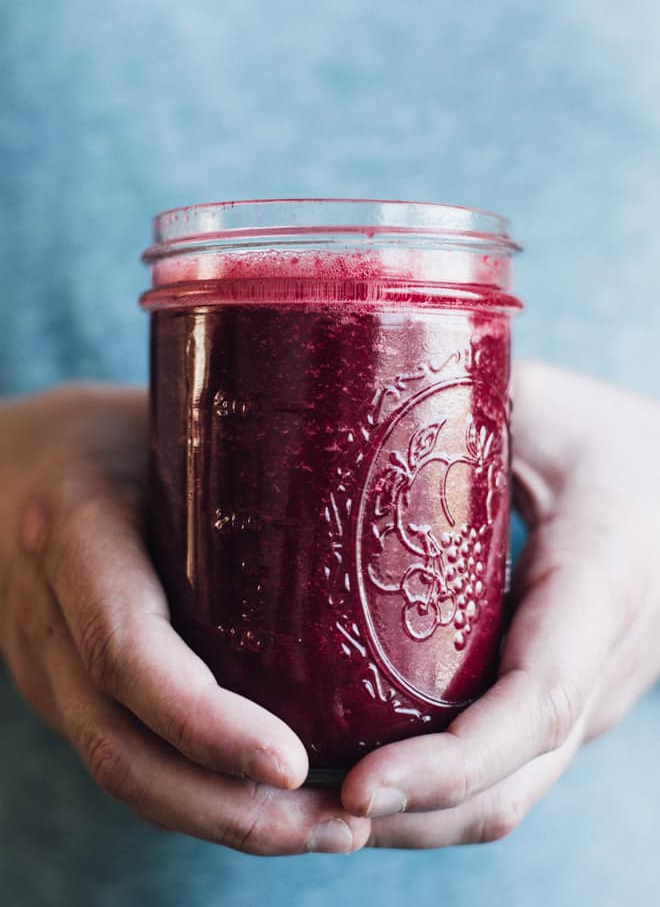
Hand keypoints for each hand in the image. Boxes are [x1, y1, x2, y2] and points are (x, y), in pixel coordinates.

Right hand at [0, 385, 369, 854]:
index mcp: (76, 532)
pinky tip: (281, 803)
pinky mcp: (72, 692)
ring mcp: (51, 666)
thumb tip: (380, 461)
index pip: (123, 647)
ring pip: (125, 774)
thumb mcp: (168, 418)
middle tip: (345, 826)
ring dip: (227, 822)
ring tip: (335, 830)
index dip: (202, 719)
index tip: (294, 761)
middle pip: (124, 748)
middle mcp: (48, 615)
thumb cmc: (113, 432)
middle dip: (230, 808)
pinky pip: (131, 760)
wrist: (10, 466)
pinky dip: (205, 798)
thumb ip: (247, 445)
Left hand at [340, 360, 659, 846]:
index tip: (361, 786)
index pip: (535, 704)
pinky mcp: (560, 705)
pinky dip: (429, 795)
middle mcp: (597, 667)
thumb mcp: (549, 406)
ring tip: (303, 810)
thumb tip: (343, 383)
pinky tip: (353, 775)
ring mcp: (584, 699)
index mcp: (599, 587)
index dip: (451, 761)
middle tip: (290, 814)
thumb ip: (460, 400)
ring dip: (409, 820)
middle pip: (508, 785)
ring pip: (503, 798)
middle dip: (405, 816)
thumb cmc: (621, 443)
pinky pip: (500, 774)